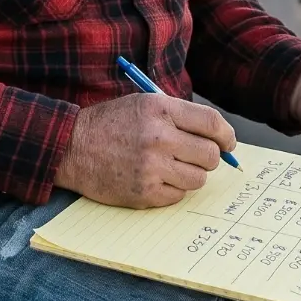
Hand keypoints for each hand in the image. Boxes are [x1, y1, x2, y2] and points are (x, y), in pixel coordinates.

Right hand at [55, 94, 237, 207]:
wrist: (71, 148)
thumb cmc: (109, 124)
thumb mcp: (143, 104)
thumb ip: (179, 116)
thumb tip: (217, 138)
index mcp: (160, 110)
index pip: (211, 123)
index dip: (227, 135)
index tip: (228, 143)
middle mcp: (158, 137)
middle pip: (210, 155)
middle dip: (209, 157)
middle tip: (195, 156)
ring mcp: (151, 167)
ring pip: (198, 178)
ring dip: (191, 174)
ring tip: (172, 167)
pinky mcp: (144, 192)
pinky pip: (178, 195)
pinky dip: (172, 189)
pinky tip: (155, 178)